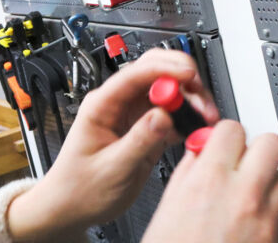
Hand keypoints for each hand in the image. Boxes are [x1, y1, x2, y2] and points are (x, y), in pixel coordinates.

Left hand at [5, 49, 218, 241]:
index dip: (166, 69)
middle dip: (183, 78)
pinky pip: (173, 114)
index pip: (135, 73)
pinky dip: (188, 117)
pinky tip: (197, 128)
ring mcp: (134, 115)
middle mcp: (119, 104)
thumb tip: (164, 116)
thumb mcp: (111, 169)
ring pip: (169, 91)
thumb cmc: (79, 190)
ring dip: (190, 99)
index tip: (190, 75)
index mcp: (102, 105)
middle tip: (202, 98)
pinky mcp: (147, 129)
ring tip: (206, 116)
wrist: (72, 208)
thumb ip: (139, 142)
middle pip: (156, 72)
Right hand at [141, 121, 277, 242]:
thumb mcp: (167, 210)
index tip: (221, 145)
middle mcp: (244, 196)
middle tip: (242, 163)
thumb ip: (188, 173)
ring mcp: (266, 220)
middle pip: (271, 143)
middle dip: (256, 150)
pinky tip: (248, 227)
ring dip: (266, 182)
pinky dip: (269, 214)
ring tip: (245, 199)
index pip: (233, 129)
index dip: (225, 136)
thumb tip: (200, 151)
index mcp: (210, 182)